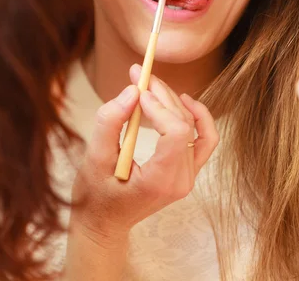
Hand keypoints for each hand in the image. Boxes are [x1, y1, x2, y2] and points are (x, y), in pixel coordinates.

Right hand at [66, 69, 218, 276]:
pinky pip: (204, 138)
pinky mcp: (188, 169)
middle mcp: (181, 180)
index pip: (177, 133)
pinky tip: (183, 100)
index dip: (160, 106)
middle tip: (139, 76)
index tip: (138, 91)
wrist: (104, 222)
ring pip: (193, 126)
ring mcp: (188, 176)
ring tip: (151, 84)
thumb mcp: (94, 158)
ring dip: (173, 101)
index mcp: (161, 181)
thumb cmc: (95, 195)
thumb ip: (110, 122)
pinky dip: (198, 117)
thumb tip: (133, 90)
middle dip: (161, 94)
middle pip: (184, 124)